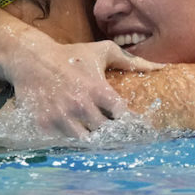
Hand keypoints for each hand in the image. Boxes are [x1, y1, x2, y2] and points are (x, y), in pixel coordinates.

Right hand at [8, 40, 163, 137]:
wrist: (32, 60)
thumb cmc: (72, 55)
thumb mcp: (103, 52)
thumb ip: (132, 61)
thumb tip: (161, 67)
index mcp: (98, 90)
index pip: (123, 117)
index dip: (131, 124)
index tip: (137, 128)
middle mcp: (81, 106)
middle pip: (107, 133)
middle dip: (114, 135)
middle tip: (121, 137)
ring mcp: (62, 118)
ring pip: (86, 142)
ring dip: (94, 140)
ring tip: (101, 138)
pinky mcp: (46, 126)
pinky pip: (65, 142)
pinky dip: (73, 141)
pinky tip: (79, 136)